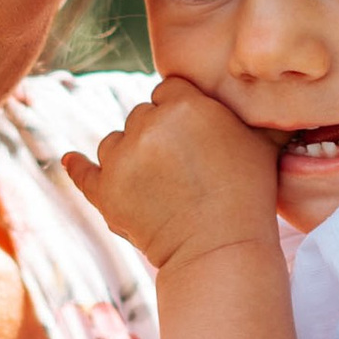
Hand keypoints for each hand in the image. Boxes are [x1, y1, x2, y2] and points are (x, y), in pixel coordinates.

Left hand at [63, 77, 280, 272]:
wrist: (221, 248)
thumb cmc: (249, 194)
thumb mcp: (262, 142)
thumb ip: (256, 110)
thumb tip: (268, 90)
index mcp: (182, 103)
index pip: (169, 90)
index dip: (181, 111)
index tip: (194, 135)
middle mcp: (145, 123)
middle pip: (141, 115)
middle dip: (157, 135)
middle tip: (182, 167)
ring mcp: (120, 159)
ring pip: (115, 142)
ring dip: (129, 156)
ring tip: (157, 185)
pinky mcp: (104, 192)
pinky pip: (83, 172)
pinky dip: (77, 167)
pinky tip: (70, 160)